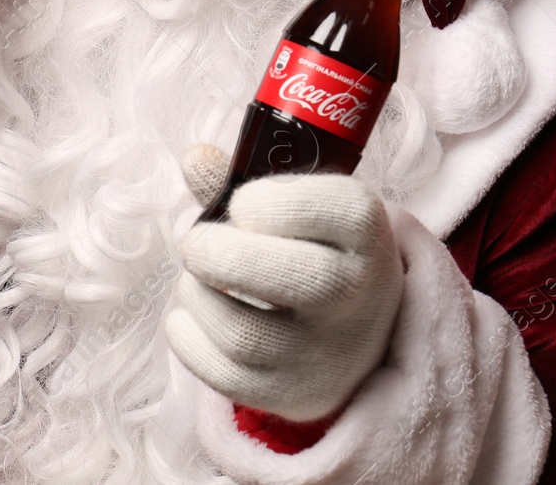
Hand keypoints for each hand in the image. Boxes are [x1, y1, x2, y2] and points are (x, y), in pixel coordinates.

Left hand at [166, 143, 404, 421]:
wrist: (357, 327)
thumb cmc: (315, 246)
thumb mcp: (298, 204)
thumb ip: (244, 179)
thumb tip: (194, 159)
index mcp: (366, 231)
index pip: (324, 209)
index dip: (264, 201)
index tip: (244, 205)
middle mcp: (360, 295)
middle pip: (284, 277)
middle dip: (214, 252)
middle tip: (197, 243)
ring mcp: (330, 354)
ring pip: (240, 332)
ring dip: (196, 294)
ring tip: (199, 279)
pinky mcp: (296, 396)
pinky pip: (222, 375)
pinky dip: (188, 337)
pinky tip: (198, 315)